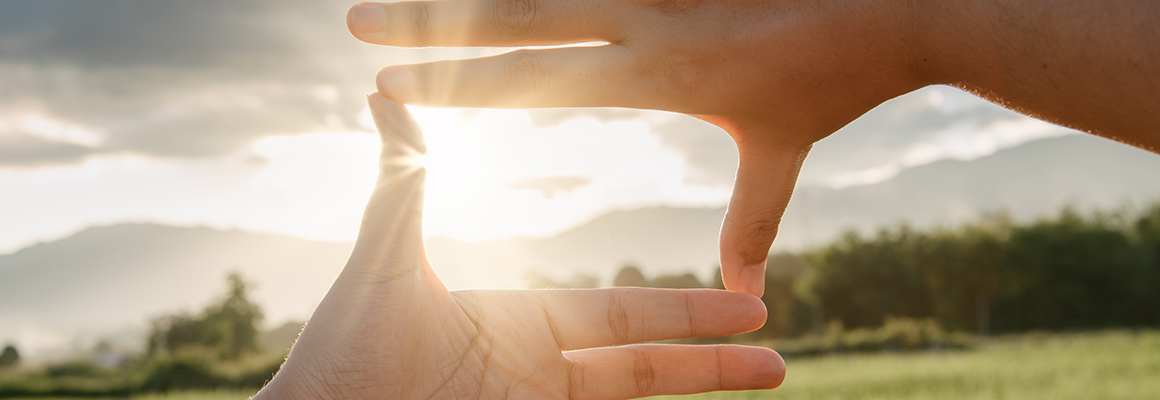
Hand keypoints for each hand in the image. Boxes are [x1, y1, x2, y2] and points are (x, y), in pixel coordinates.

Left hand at [253, 94, 785, 399]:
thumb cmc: (343, 348)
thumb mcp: (387, 260)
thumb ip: (406, 181)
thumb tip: (386, 97)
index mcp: (518, 321)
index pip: (621, 313)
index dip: (685, 309)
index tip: (745, 299)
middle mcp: (536, 369)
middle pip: (645, 363)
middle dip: (713, 360)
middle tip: (777, 354)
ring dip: (698, 397)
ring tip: (770, 390)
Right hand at [344, 0, 925, 295]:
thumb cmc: (837, 74)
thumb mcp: (784, 146)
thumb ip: (754, 215)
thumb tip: (747, 288)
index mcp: (656, 69)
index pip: (534, 82)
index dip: (458, 87)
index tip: (388, 86)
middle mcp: (647, 16)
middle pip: (519, 16)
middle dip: (431, 19)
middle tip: (358, 17)